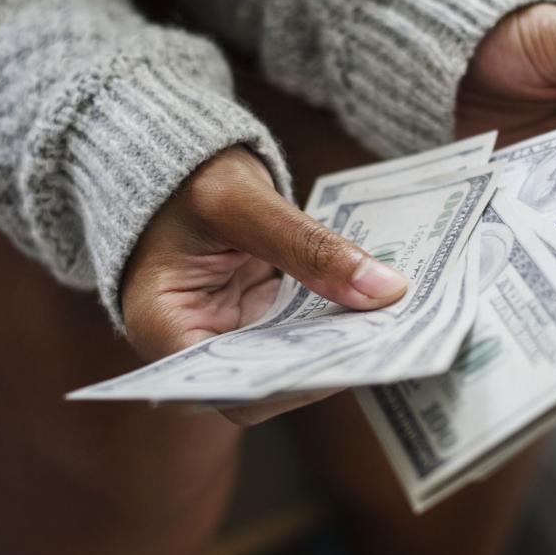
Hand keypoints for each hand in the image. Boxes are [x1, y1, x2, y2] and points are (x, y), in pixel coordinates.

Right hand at [120, 147, 407, 424]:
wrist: (183, 168)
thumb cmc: (186, 180)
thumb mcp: (240, 202)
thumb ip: (307, 246)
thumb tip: (384, 290)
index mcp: (162, 327)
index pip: (232, 386)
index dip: (292, 384)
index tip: (346, 362)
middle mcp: (194, 346)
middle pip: (268, 380)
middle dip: (328, 364)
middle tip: (388, 345)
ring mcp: (230, 336)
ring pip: (294, 362)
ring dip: (341, 346)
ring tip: (393, 330)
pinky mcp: (259, 322)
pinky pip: (304, 334)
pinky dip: (338, 322)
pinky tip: (378, 309)